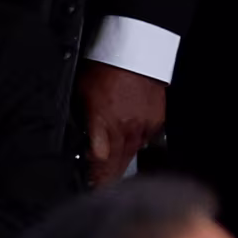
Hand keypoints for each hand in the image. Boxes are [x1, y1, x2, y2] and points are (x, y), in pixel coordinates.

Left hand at [77, 60, 166, 186]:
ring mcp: (142, 127)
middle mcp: (124, 129)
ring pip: (131, 155)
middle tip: (100, 188)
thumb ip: (83, 118)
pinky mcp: (156, 121)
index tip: (89, 184)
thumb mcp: (82, 92)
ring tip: (113, 176)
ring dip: (121, 166)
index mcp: (103, 123)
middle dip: (107, 178)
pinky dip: (136, 147)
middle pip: (116, 164)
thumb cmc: (106, 66)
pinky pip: (145, 142)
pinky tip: (129, 150)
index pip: (99, 161)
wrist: (136, 49)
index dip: (95, 176)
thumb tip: (80, 136)